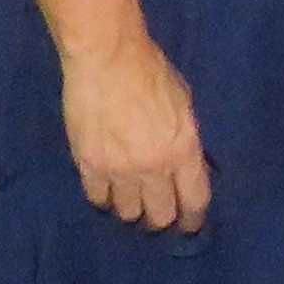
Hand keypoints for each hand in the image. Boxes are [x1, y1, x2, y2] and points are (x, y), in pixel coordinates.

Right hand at [56, 26, 209, 232]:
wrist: (107, 59)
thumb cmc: (151, 72)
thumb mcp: (183, 104)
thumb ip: (184, 140)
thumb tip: (187, 164)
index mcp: (183, 149)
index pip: (194, 200)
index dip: (193, 218)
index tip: (189, 224)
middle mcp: (154, 167)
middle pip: (160, 216)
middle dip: (161, 217)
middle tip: (157, 212)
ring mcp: (119, 170)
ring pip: (128, 213)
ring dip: (132, 209)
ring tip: (130, 199)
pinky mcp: (89, 166)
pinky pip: (98, 199)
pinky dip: (103, 197)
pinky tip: (106, 188)